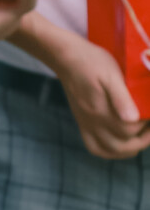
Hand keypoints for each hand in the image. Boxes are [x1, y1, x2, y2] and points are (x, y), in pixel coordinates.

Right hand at [42, 30, 149, 160]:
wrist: (67, 58)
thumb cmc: (92, 62)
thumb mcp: (110, 74)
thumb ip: (121, 98)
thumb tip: (133, 119)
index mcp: (101, 110)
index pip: (129, 129)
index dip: (145, 125)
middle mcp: (93, 122)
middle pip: (121, 147)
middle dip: (142, 141)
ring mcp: (87, 124)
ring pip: (110, 151)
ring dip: (129, 149)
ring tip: (141, 136)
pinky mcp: (83, 124)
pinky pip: (95, 147)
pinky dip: (111, 151)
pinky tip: (122, 143)